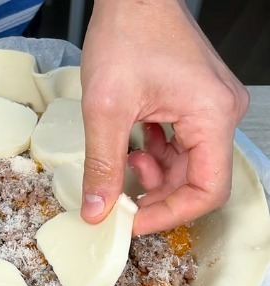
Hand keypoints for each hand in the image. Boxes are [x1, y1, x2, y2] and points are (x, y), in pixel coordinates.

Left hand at [80, 0, 248, 234]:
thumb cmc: (128, 33)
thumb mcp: (105, 109)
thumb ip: (103, 165)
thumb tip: (96, 212)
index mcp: (212, 115)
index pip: (207, 190)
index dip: (168, 215)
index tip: (132, 221)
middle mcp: (221, 112)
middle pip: (198, 181)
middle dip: (157, 198)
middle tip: (118, 202)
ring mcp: (210, 106)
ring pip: (188, 167)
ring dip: (153, 177)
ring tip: (123, 165)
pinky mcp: (195, 102)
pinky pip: (182, 146)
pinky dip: (156, 157)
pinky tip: (131, 150)